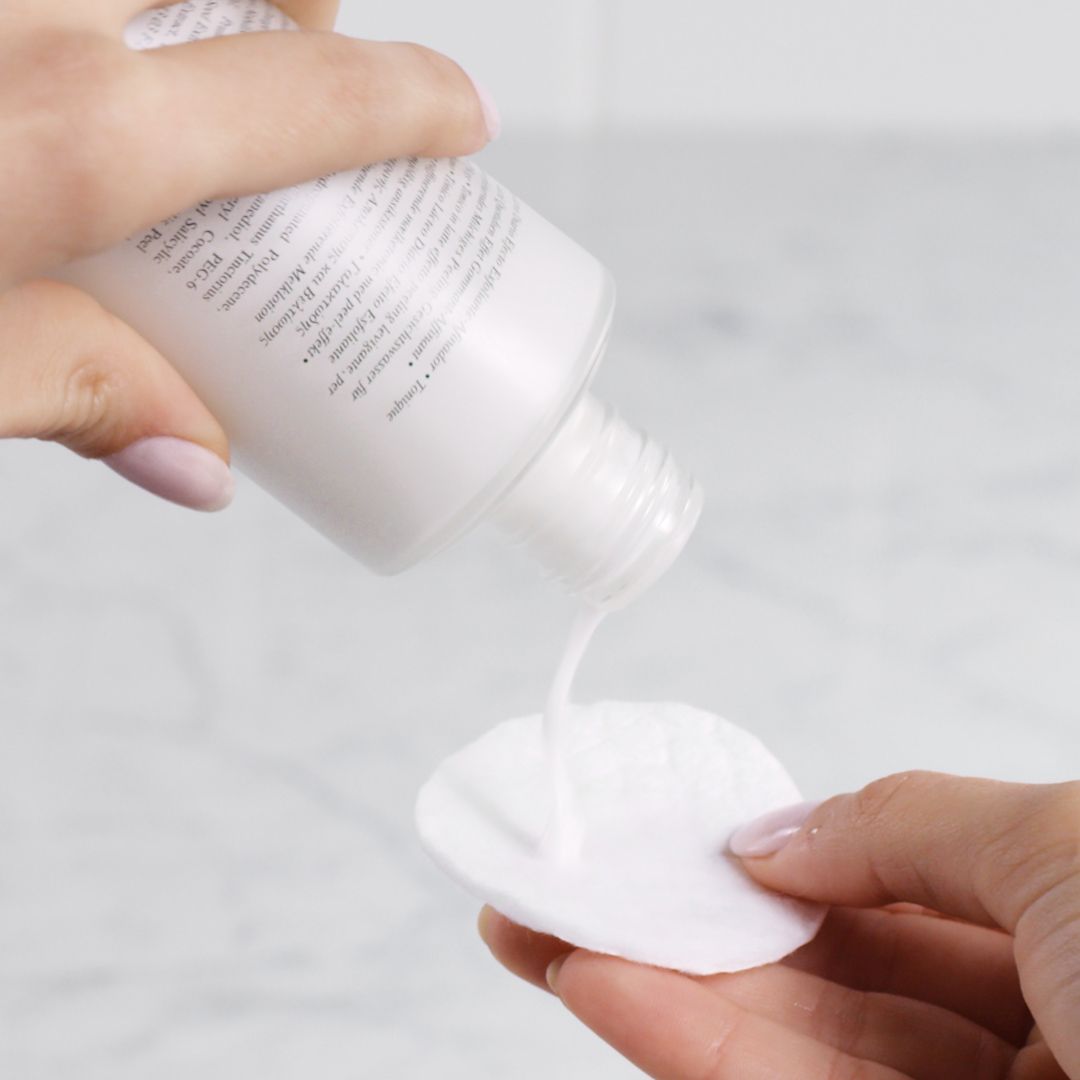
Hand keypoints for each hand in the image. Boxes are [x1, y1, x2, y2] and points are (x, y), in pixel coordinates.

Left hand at [0, 0, 495, 508]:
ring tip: (189, 79)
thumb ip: (88, 397)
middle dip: (304, 10)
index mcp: (72, 132)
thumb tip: (196, 455)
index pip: (310, 95)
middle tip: (301, 83)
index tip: (463, 118)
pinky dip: (101, 19)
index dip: (414, 102)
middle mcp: (30, 9)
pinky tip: (67, 80)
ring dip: (200, 6)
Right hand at [480, 772, 1079, 1078]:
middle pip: (820, 972)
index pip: (891, 891)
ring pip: (785, 1045)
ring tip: (549, 927)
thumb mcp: (1058, 841)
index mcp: (1070, 935)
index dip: (778, 857)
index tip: (678, 833)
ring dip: (654, 982)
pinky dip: (682, 1044)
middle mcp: (1026, 1040)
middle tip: (575, 880)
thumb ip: (897, 825)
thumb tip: (767, 834)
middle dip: (687, 922)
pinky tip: (602, 985)